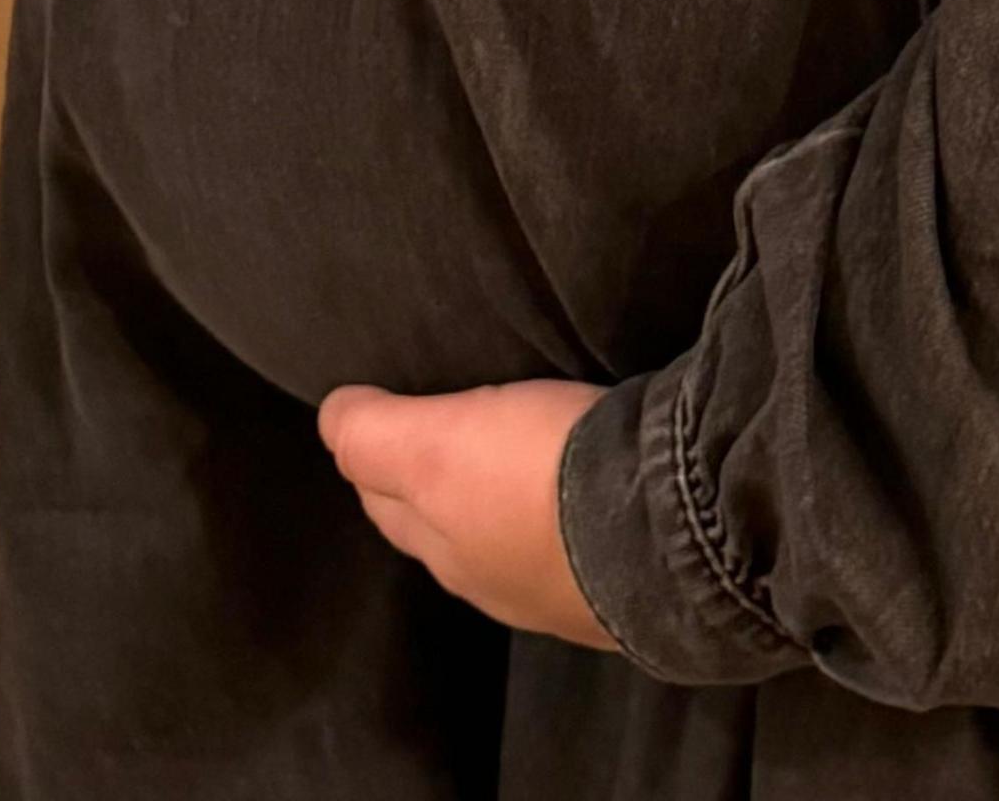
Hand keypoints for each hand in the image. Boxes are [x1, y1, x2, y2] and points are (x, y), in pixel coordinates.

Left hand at [319, 376, 621, 649]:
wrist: (666, 534)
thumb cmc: (538, 479)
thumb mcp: (434, 447)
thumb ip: (373, 437)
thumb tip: (331, 418)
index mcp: (444, 551)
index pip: (384, 499)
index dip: (375, 454)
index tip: (380, 411)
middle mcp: (493, 581)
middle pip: (441, 526)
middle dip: (429, 485)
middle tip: (439, 425)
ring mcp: (561, 588)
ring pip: (507, 535)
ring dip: (501, 498)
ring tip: (515, 452)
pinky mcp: (622, 580)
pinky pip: (574, 539)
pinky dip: (563, 511)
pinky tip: (582, 490)